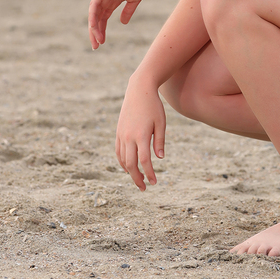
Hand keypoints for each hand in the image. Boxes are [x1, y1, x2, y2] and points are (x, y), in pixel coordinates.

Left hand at [89, 0, 151, 48]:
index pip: (103, 19)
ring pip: (94, 15)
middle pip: (96, 19)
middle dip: (96, 33)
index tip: (102, 43)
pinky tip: (94, 28)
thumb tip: (122, 23)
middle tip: (96, 47)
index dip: (101, 31)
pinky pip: (94, 7)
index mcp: (112, 1)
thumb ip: (128, 11)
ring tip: (97, 41)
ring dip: (94, 28)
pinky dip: (93, 18)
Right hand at [115, 76, 165, 190]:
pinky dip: (122, 161)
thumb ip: (159, 142)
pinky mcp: (118, 132)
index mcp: (141, 136)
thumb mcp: (161, 123)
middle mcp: (129, 137)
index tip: (154, 182)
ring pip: (123, 159)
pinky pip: (118, 151)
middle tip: (144, 188)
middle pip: (131, 164)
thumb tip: (159, 159)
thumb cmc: (154, 106)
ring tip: (137, 179)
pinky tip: (128, 167)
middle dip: (137, 178)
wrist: (139, 90)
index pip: (144, 161)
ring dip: (129, 171)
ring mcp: (122, 135)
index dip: (149, 174)